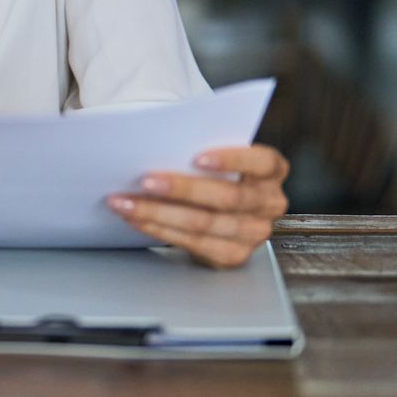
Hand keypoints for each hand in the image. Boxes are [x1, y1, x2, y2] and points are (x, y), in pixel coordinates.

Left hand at [109, 145, 290, 267]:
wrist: (217, 204)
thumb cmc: (210, 169)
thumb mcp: (215, 154)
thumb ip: (199, 148)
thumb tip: (155, 142)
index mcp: (270, 171)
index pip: (262, 162)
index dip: (231, 159)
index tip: (195, 157)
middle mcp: (269, 203)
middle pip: (227, 198)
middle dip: (181, 189)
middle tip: (145, 181)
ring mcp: (254, 232)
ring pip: (204, 224)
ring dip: (158, 213)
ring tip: (126, 202)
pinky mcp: (233, 254)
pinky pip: (193, 244)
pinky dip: (159, 229)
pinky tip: (136, 219)